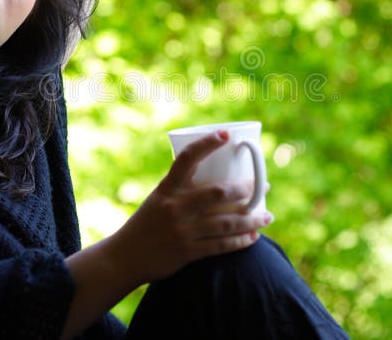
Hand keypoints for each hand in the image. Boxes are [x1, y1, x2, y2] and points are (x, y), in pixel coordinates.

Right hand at [108, 130, 273, 283]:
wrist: (124, 257)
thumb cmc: (147, 223)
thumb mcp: (159, 199)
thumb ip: (182, 190)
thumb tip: (219, 180)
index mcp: (167, 188)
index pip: (188, 159)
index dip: (207, 144)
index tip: (226, 135)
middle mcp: (174, 207)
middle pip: (217, 192)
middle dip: (245, 189)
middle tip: (261, 187)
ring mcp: (181, 230)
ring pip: (226, 222)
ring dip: (252, 219)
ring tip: (267, 216)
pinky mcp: (186, 252)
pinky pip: (221, 245)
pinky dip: (241, 241)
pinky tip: (253, 237)